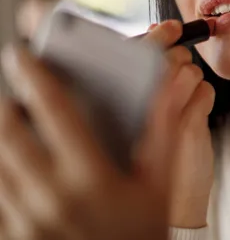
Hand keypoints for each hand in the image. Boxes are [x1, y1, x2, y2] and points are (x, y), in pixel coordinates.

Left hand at [0, 20, 211, 238]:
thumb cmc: (141, 234)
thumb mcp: (159, 186)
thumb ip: (161, 134)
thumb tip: (166, 87)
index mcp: (91, 178)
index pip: (54, 112)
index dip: (36, 77)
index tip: (22, 54)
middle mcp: (50, 197)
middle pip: (9, 132)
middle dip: (6, 103)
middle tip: (14, 90)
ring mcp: (25, 220)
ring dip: (0, 135)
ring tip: (11, 122)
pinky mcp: (11, 235)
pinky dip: (0, 171)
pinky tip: (11, 163)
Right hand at [143, 22, 214, 228]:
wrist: (173, 200)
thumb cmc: (152, 155)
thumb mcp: (141, 113)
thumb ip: (146, 74)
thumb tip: (159, 30)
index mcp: (116, 99)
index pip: (133, 53)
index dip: (154, 37)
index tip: (167, 28)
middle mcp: (136, 106)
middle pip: (165, 58)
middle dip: (176, 54)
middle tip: (177, 64)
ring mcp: (163, 118)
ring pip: (188, 71)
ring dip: (190, 78)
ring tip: (180, 99)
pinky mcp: (189, 128)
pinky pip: (206, 91)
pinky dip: (203, 98)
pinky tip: (192, 114)